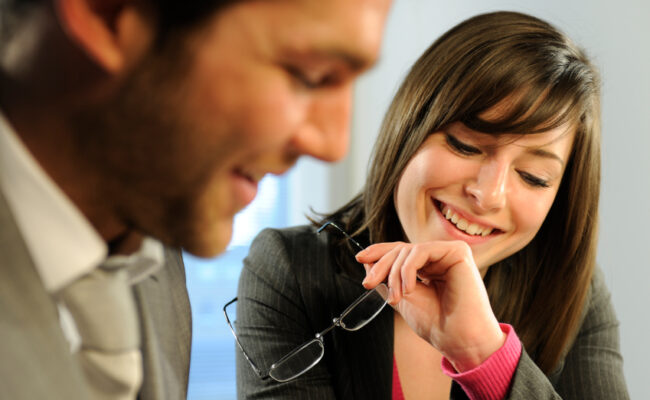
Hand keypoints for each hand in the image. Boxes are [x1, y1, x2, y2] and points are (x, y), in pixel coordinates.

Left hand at [356, 240, 505, 371]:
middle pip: (401, 249)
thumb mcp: (402, 298)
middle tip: (369, 283)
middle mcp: (440, 258)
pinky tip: (409, 289)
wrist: (458, 341)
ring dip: (395, 273)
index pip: (401, 251)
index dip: (380, 252)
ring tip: (396, 297)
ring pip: (409, 250)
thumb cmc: (436, 324)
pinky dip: (408, 269)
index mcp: (430, 267)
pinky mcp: (458, 252)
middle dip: (381, 266)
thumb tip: (367, 260)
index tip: (360, 258)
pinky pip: (421, 251)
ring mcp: (449, 253)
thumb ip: (387, 279)